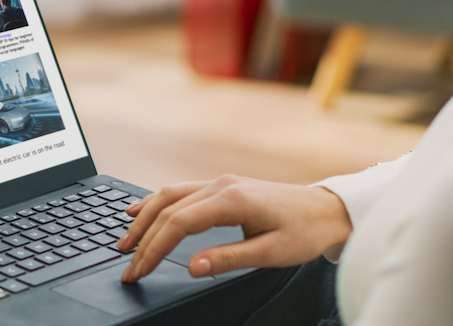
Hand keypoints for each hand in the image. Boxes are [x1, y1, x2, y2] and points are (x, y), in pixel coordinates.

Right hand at [117, 175, 351, 282]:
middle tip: (127, 266)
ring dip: (143, 218)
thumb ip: (228, 259)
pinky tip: (140, 210)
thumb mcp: (271, 252)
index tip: (139, 270)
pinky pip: (180, 191)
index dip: (154, 249)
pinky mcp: (222, 186)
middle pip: (167, 209)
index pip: (178, 224)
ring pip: (168, 195)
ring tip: (124, 241)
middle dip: (142, 239)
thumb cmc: (306, 230)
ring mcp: (219, 182)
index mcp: (231, 200)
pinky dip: (156, 202)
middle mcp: (220, 185)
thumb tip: (191, 267)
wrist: (328, 209)